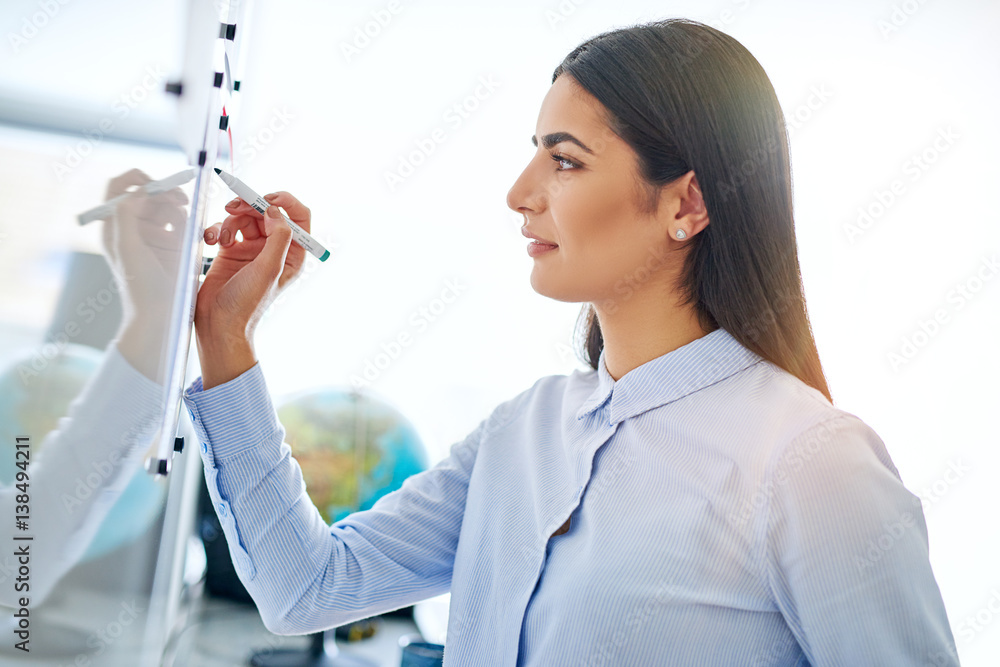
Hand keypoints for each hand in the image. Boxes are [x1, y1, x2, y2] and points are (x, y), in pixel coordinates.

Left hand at [100, 168, 188, 381]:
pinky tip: (187, 238)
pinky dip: (187, 224)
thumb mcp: (127, 249)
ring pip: (167, 206)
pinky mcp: (172, 244)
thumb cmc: (140, 287)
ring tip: (182, 227)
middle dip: (165, 193)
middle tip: (181, 199)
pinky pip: (182, 222)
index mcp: (115, 226)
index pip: (120, 187)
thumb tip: (137, 192)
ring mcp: (153, 236)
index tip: (156, 185)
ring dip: (177, 211)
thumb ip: (127, 216)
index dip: (137, 179)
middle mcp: (132, 227)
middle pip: (148, 193)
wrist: (161, 315)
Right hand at [195, 191, 309, 343]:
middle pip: (268, 212)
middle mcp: (274, 250)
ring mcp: (252, 249)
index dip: (285, 202)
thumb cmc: (247, 304)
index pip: (298, 217)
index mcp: (293, 254)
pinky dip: (218, 229)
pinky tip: (212, 241)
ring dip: (232, 220)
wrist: (218, 323)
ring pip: (245, 217)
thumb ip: (278, 237)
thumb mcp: (270, 268)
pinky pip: (226, 227)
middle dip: (251, 206)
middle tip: (235, 206)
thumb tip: (275, 211)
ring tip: (223, 237)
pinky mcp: (231, 251)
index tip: (267, 199)